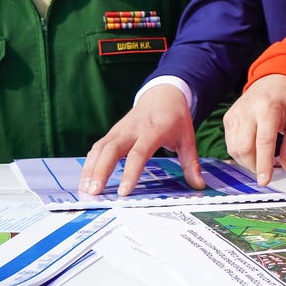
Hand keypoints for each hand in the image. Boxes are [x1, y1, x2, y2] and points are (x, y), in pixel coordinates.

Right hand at [79, 85, 201, 195]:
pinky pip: (97, 147)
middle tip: (94, 192)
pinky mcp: (113, 132)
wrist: (163, 94)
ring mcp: (120, 129)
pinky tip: (86, 179)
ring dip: (91, 168)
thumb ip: (191, 163)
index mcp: (155, 130)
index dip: (130, 171)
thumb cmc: (176, 118)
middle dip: (101, 170)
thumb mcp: (188, 138)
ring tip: (86, 190)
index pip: (139, 152)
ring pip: (100, 148)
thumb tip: (198, 186)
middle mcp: (134, 128)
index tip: (124, 191)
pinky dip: (90, 163)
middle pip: (112, 149)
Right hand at [224, 74, 285, 184]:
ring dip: (246, 161)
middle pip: (245, 148)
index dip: (264, 164)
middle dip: (254, 166)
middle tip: (266, 170)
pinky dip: (239, 153)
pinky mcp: (228, 118)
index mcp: (268, 109)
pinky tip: (252, 150)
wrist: (272, 81)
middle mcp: (248, 110)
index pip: (264, 141)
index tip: (265, 180)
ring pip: (234, 148)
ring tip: (260, 160)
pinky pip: (229, 143)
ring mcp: (235, 114)